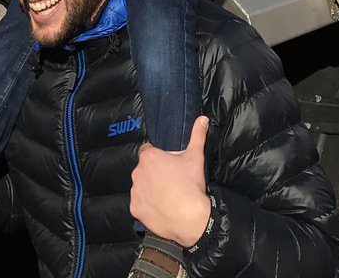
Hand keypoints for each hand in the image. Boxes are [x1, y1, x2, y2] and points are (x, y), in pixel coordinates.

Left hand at [129, 116, 210, 246]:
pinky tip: (160, 208)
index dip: (158, 156)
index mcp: (149, 157)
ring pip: (141, 186)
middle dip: (154, 172)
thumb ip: (197, 135)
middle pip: (144, 169)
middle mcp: (137, 172)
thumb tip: (203, 118)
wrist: (190, 219)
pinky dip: (147, 205)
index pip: (148, 150)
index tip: (168, 164)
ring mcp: (135, 192)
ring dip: (149, 188)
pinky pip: (139, 204)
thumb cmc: (191, 185)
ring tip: (166, 196)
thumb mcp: (195, 157)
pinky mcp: (135, 209)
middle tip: (170, 181)